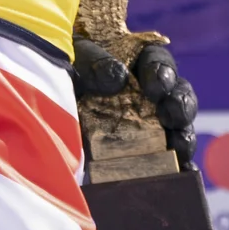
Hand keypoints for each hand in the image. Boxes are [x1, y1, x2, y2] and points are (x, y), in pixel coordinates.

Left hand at [71, 37, 198, 160]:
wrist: (44, 107)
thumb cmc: (64, 71)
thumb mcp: (73, 57)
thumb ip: (92, 60)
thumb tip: (116, 76)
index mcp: (137, 65)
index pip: (158, 62)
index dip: (162, 72)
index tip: (156, 85)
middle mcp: (151, 95)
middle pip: (179, 96)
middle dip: (181, 104)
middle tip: (172, 113)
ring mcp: (150, 127)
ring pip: (179, 129)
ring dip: (184, 137)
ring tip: (180, 146)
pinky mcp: (142, 154)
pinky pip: (169, 162)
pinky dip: (180, 168)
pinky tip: (184, 172)